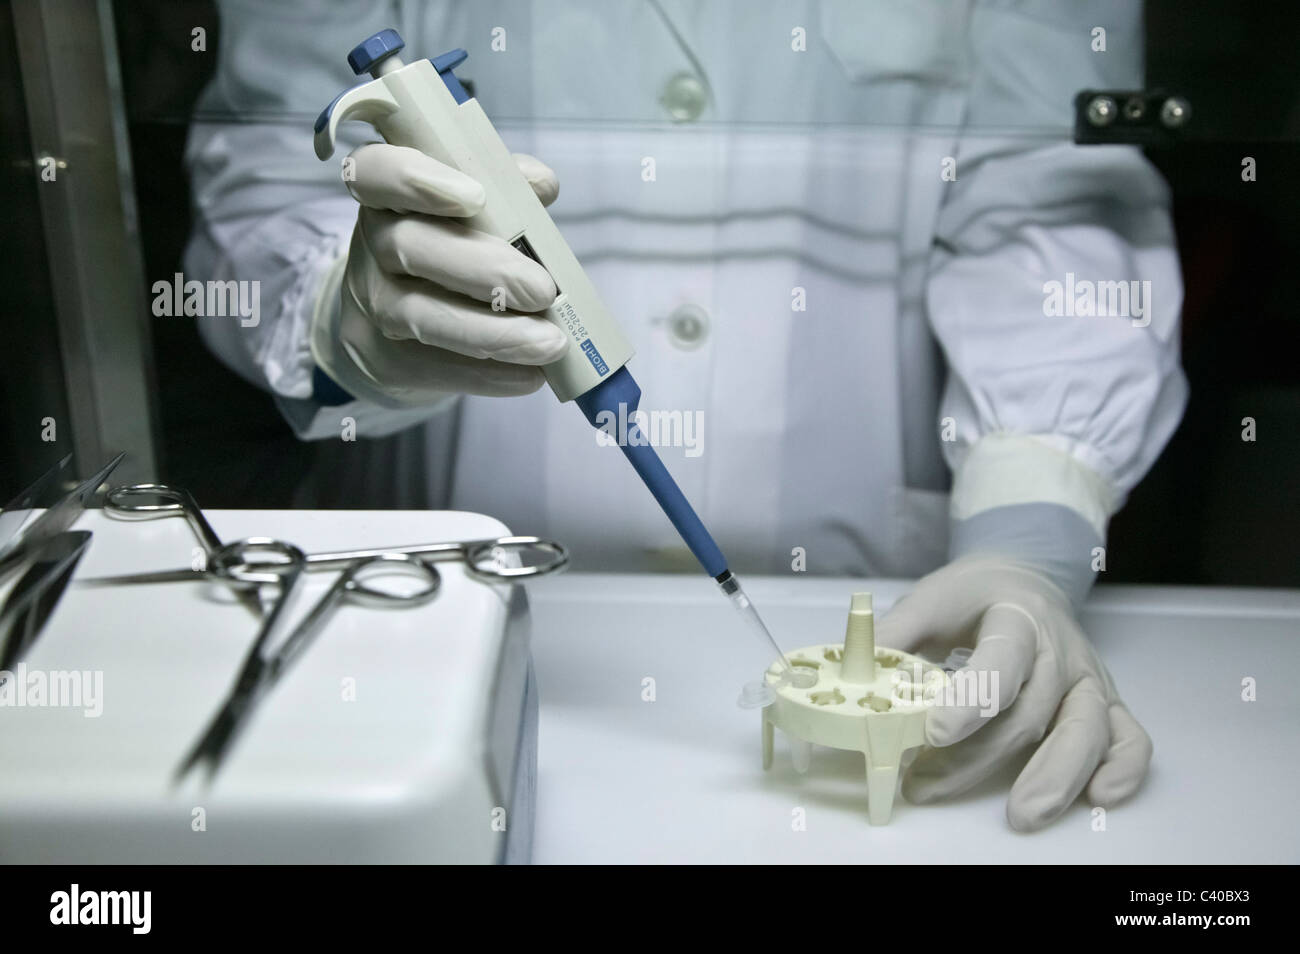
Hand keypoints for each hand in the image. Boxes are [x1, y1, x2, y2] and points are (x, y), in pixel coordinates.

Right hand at [312, 142, 566, 404]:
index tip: (476, 196)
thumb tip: (541, 184)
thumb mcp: (474, 211)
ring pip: (421, 316)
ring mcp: (371, 304)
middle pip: (409, 247)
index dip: (416, 179)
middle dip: (483, 270)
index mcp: (387, 193)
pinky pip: (434, 368)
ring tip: (549, 344)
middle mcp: (370, 244)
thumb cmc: (450, 249)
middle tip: (542, 290)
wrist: (398, 323)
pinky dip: (488, 374)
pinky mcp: (383, 359)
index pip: (377, 171)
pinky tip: (529, 374)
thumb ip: (505, 189)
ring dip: (493, 333)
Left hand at [875, 555, 1152, 830]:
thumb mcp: (927, 600)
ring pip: (1086, 729)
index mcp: (1015, 615)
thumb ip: (892, 635)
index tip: (936, 731)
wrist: (1022, 577)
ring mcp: (1088, 677)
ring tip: (1022, 816)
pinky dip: (1124, 770)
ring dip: (1056, 776)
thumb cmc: (971, 597)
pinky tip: (1098, 799)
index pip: (1002, 657)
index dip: (973, 697)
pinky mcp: (1106, 701)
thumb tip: (851, 671)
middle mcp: (1060, 648)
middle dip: (983, 756)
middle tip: (932, 786)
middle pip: (1032, 709)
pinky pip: (1131, 737)